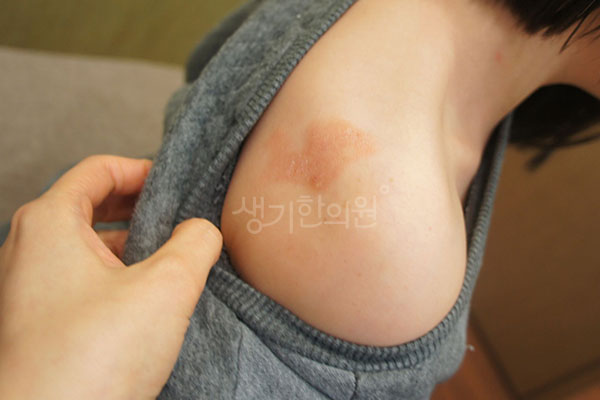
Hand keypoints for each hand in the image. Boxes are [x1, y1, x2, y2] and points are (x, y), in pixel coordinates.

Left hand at [0, 155, 221, 398]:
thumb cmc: (89, 361)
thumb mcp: (166, 288)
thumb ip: (196, 244)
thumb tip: (204, 230)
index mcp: (50, 223)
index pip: (98, 169)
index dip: (143, 171)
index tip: (176, 187)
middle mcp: (30, 249)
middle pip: (92, 204)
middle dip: (141, 209)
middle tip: (180, 222)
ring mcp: (30, 287)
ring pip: (88, 245)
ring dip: (132, 246)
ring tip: (171, 262)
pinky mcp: (39, 321)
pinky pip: (82, 279)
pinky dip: (116, 276)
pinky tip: (147, 300)